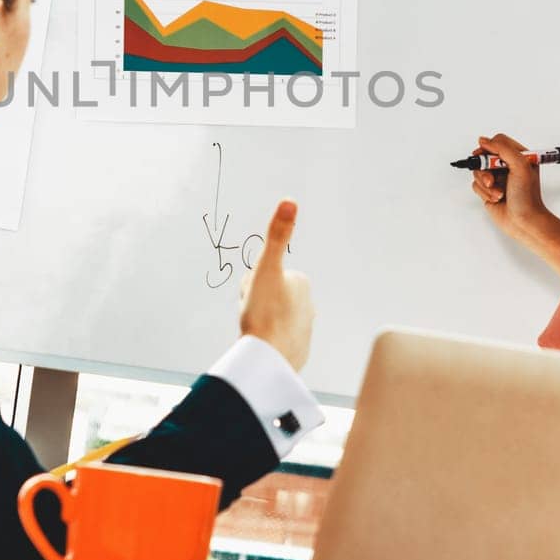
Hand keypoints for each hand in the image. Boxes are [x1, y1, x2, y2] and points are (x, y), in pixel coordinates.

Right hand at [239, 200, 313, 372]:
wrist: (269, 358)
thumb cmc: (264, 312)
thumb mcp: (266, 267)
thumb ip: (277, 234)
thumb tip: (290, 201)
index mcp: (301, 283)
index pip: (264, 276)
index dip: (252, 285)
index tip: (255, 297)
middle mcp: (308, 305)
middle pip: (266, 297)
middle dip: (255, 304)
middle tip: (253, 315)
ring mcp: (304, 329)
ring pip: (268, 317)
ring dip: (259, 322)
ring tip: (257, 331)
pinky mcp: (297, 350)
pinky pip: (274, 339)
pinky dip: (266, 341)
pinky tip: (264, 346)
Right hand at [471, 134, 552, 244]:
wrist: (523, 221)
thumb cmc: (527, 197)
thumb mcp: (520, 166)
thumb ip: (503, 148)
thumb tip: (484, 140)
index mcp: (519, 156)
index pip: (498, 141)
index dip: (490, 147)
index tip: (488, 158)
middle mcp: (507, 165)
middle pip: (484, 156)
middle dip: (485, 169)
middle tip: (491, 179)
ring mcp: (497, 178)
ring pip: (478, 171)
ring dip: (486, 184)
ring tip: (498, 192)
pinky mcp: (488, 190)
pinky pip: (475, 184)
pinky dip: (484, 192)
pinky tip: (496, 198)